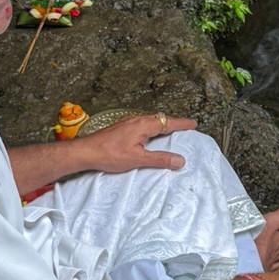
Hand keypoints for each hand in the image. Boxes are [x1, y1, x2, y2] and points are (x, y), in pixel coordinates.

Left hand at [80, 114, 196, 172]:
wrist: (85, 151)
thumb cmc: (109, 154)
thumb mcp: (137, 159)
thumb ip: (160, 159)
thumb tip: (179, 160)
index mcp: (143, 125)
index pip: (168, 122)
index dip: (182, 124)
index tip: (193, 124)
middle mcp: (136, 120)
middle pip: (160, 119)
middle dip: (174, 123)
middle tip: (185, 127)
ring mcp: (128, 122)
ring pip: (150, 121)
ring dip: (162, 125)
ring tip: (170, 130)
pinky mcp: (121, 127)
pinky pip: (142, 124)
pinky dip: (151, 127)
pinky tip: (148, 134)